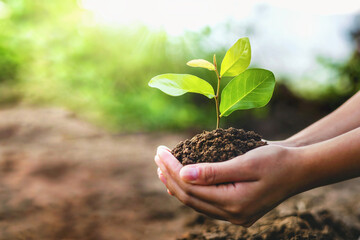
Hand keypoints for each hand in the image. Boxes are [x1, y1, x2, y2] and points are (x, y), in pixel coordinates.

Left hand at [154, 144, 303, 226]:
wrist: (300, 169)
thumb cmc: (277, 161)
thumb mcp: (245, 162)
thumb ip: (213, 172)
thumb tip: (182, 174)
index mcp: (234, 203)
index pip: (191, 187)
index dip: (172, 169)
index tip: (160, 151)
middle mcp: (232, 214)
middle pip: (190, 197)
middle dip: (170, 176)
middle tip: (157, 156)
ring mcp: (235, 215)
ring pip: (196, 202)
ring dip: (177, 185)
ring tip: (162, 168)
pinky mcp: (237, 209)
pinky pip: (206, 202)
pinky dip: (191, 190)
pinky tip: (182, 180)